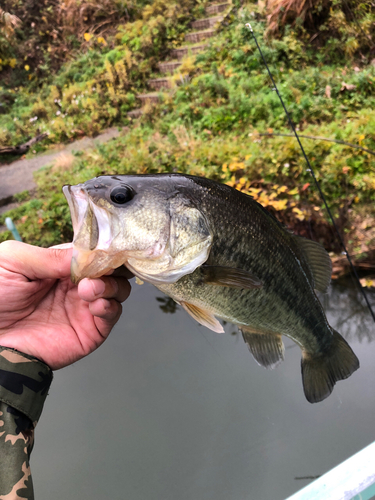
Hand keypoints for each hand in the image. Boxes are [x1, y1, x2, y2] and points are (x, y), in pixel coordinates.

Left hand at [0, 241, 131, 369]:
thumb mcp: (13, 262)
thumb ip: (49, 256)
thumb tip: (85, 254)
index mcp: (60, 266)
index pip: (92, 252)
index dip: (101, 249)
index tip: (103, 249)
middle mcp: (77, 285)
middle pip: (112, 269)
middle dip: (112, 266)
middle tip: (99, 270)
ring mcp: (84, 308)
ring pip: (118, 289)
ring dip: (111, 285)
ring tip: (89, 289)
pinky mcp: (90, 331)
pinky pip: (112, 314)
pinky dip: (110, 306)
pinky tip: (95, 304)